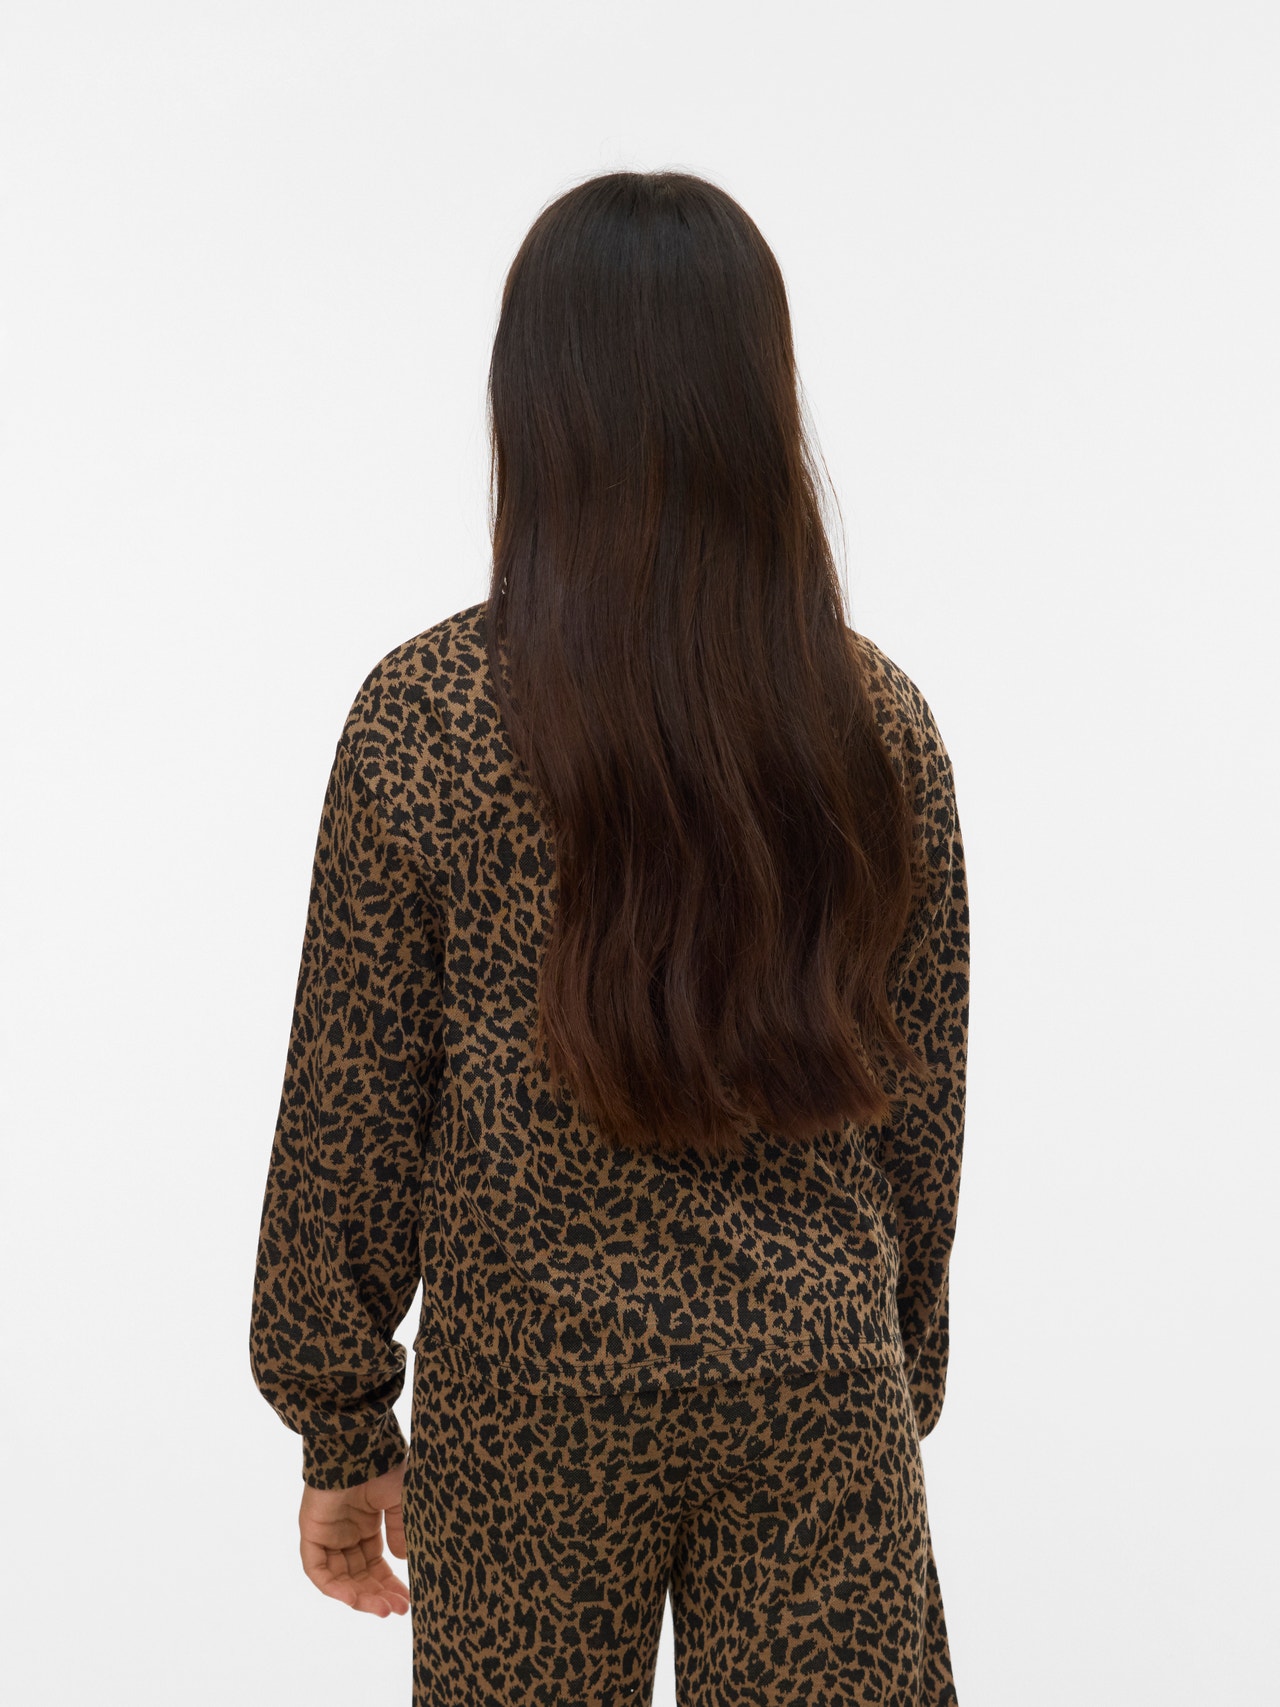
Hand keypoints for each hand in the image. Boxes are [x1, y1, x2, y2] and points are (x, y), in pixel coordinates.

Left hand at [298, 1460, 410, 1616]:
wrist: (359, 1448)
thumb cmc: (382, 1466)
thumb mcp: (400, 1501)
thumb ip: (399, 1531)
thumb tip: (402, 1561)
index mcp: (365, 1524)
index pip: (375, 1565)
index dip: (389, 1584)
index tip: (407, 1601)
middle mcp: (345, 1533)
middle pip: (358, 1576)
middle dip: (377, 1595)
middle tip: (398, 1610)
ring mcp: (327, 1534)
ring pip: (339, 1578)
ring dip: (359, 1597)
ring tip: (382, 1609)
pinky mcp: (311, 1532)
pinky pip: (318, 1569)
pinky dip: (333, 1587)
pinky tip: (353, 1598)